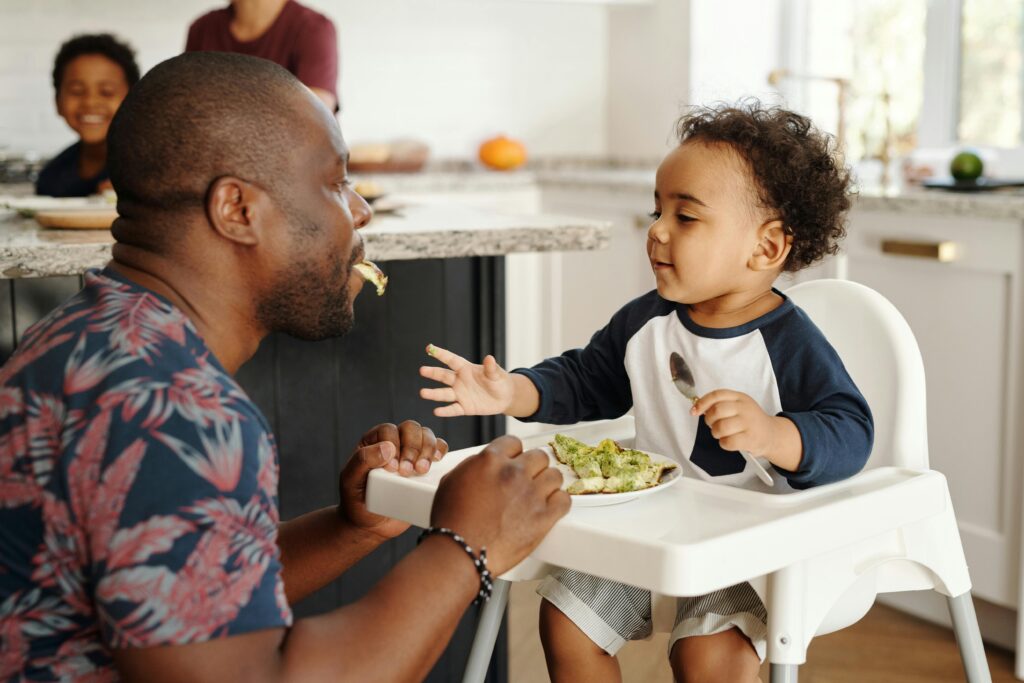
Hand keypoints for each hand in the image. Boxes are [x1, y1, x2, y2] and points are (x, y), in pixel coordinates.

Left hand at [338, 421, 448, 540]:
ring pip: (426, 435)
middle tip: (408, 472)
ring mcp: (411, 453)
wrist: (370, 524)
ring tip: (421, 471)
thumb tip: (388, 447)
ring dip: (428, 449)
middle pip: (411, 428)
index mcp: (373, 441)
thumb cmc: (356, 500)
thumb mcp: (350, 480)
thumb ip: (362, 460)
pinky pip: (439, 448)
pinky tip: (437, 461)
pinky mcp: (426, 465)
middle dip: (413, 448)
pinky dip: (441, 450)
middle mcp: (394, 442)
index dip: (394, 444)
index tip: (392, 469)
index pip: (389, 430)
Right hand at [419, 344, 514, 416]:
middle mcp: (460, 381)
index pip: (452, 360)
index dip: (441, 354)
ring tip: (423, 393)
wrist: (504, 398)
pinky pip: (453, 409)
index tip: (429, 348)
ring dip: (433, 394)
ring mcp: (460, 394)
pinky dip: (445, 411)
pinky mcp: (464, 407)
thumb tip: (489, 358)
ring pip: (444, 394)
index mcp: (466, 369)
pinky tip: (437, 411)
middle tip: (422, 370)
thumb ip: (491, 368)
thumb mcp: (497, 374)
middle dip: (433, 373)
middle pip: (444, 376)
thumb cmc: (499, 381)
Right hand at [430, 435, 569, 574]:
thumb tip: (483, 465)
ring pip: (555, 475)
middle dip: (534, 467)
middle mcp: (514, 473)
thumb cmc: (451, 522)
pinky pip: (564, 500)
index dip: (514, 454)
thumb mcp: (451, 481)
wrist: (460, 553)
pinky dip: (558, 503)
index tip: (515, 463)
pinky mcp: (544, 517)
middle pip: (539, 456)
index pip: (514, 443)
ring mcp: (531, 494)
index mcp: (490, 460)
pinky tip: (550, 508)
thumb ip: (472, 467)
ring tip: (540, 495)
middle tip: (528, 480)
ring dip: (548, 484)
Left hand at [691, 390, 777, 456]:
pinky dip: (724, 443)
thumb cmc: (750, 421)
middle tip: (714, 425)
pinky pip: (727, 442)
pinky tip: (730, 442)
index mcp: (740, 397)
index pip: (717, 395)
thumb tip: (697, 408)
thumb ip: (721, 404)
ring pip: (720, 427)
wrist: (772, 435)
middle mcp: (745, 408)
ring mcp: (749, 423)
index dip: (702, 402)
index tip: (694, 411)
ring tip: (722, 434)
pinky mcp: (750, 439)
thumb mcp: (739, 406)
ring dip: (716, 433)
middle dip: (709, 420)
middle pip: (717, 411)